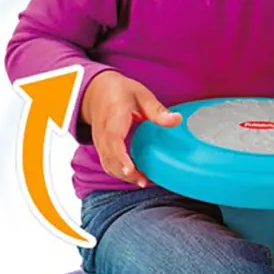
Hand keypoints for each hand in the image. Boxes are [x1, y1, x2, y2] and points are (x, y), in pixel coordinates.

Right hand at [81, 71, 180, 185]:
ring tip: (142, 182)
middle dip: (125, 173)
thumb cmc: (120, 92)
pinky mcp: (101, 148)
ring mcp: (99, 142)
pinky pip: (107, 163)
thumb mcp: (141, 96)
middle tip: (144, 182)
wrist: (96, 91)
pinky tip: (135, 177)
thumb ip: (157, 110)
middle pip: (110, 158)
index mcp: (113, 118)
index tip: (130, 169)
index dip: (120, 157)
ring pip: (107, 164)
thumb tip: (177, 120)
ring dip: (123, 176)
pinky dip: (119, 172)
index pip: (113, 141)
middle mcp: (103, 133)